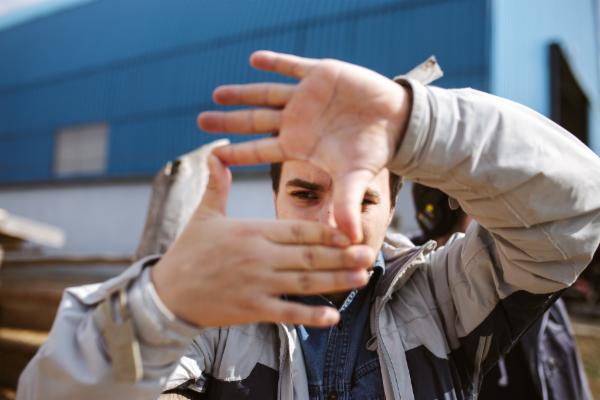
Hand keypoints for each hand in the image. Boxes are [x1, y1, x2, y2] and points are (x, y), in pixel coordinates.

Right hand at [151, 155, 374, 326]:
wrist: (166, 293)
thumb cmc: (188, 252)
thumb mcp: (203, 215)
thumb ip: (217, 185)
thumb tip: (216, 152)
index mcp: (252, 232)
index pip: (298, 229)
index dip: (327, 232)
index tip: (350, 233)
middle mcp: (259, 257)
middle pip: (309, 255)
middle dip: (341, 256)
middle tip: (368, 253)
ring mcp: (257, 285)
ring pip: (305, 283)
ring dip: (336, 281)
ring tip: (362, 278)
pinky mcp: (251, 310)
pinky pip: (287, 313)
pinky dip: (311, 316)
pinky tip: (333, 316)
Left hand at [198, 51, 411, 242]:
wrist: (394, 121)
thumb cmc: (371, 150)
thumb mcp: (355, 178)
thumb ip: (346, 205)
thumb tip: (348, 240)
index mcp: (299, 145)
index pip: (260, 150)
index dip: (237, 153)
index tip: (213, 155)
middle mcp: (296, 121)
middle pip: (255, 121)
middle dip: (229, 120)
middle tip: (201, 120)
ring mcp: (306, 97)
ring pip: (266, 93)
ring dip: (243, 93)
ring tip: (218, 93)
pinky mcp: (320, 74)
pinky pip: (292, 65)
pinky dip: (275, 62)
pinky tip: (255, 59)